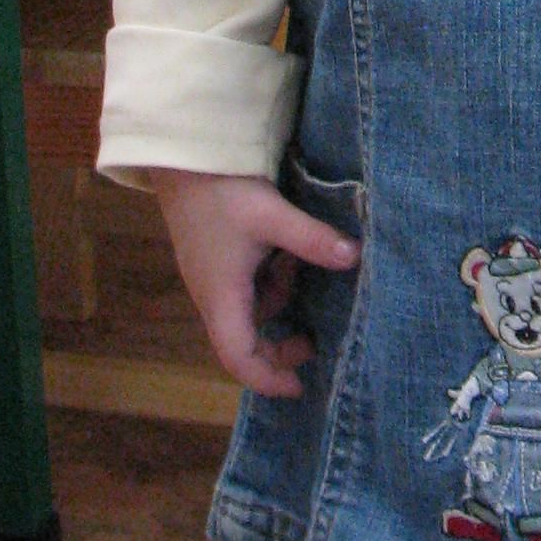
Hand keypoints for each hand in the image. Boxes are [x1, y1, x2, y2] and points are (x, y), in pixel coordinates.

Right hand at [147, 169, 359, 399]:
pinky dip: (271, 282)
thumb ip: (312, 239)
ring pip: (249, 312)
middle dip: (278, 350)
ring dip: (279, 304)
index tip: (300, 386)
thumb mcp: (271, 215)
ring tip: (302, 273)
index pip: (238, 358)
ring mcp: (212, 277)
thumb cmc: (222, 189)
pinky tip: (288, 254)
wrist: (184, 155)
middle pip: (242, 342)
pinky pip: (247, 289)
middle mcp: (213, 294)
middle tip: (313, 344)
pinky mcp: (217, 259)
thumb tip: (355, 257)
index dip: (267, 379)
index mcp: (222, 295)